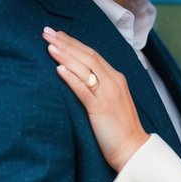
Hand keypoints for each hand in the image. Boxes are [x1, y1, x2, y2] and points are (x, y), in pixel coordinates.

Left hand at [43, 28, 149, 170]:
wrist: (133, 150)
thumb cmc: (121, 129)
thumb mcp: (112, 102)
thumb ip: (100, 88)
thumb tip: (81, 78)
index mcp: (116, 79)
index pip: (93, 54)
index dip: (74, 43)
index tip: (58, 35)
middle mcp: (113, 82)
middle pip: (87, 56)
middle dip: (66, 43)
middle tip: (47, 32)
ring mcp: (107, 94)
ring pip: (85, 68)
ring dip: (65, 55)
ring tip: (49, 45)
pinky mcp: (100, 108)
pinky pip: (84, 89)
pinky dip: (71, 77)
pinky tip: (59, 69)